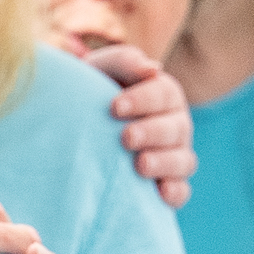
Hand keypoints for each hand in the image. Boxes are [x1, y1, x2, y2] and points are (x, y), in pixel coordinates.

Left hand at [84, 44, 195, 206]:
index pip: (164, 94)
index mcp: (163, 94)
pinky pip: (181, 191)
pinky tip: (160, 192)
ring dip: (164, 162)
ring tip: (140, 164)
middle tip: (126, 137)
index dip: (143, 100)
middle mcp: (174, 125)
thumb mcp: (100, 70)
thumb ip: (123, 61)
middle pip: (177, 128)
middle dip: (152, 132)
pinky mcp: (167, 184)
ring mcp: (173, 156)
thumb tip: (151, 68)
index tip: (114, 107)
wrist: (70, 122)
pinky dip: (175, 192)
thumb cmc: (89, 91)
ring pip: (184, 160)